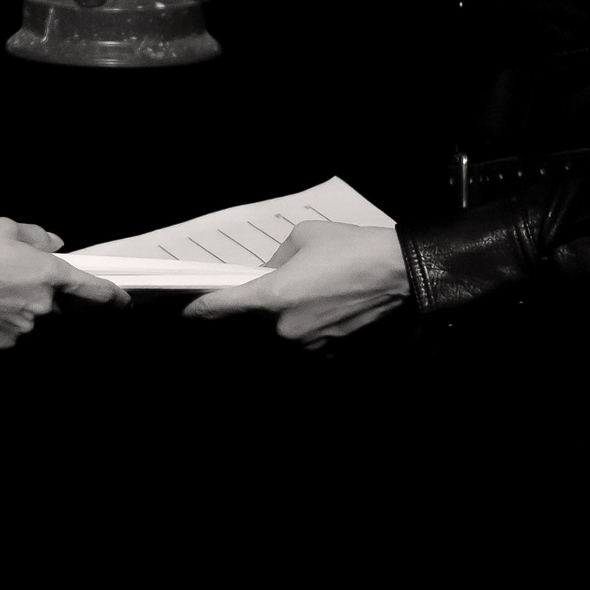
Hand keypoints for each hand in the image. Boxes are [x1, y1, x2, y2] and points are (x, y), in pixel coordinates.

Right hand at [0, 216, 129, 349]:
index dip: (112, 294)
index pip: (93, 288)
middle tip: (18, 277)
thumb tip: (53, 243)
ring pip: (33, 315)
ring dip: (22, 305)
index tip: (123, 300)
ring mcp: (26, 325)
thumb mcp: (8, 229)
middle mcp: (43, 303)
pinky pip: (13, 329)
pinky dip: (5, 319)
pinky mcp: (6, 339)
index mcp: (50, 273)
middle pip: (54, 301)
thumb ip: (37, 237)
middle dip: (42, 291)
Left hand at [180, 221, 408, 346]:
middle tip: (279, 284)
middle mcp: (286, 328)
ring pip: (281, 331)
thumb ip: (274, 260)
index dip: (201, 310)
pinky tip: (325, 303)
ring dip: (285, 316)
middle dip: (258, 304)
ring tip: (312, 289)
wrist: (400, 272)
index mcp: (273, 297)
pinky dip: (307, 325)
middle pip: (254, 322)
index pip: (221, 308)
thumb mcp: (303, 237)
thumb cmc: (352, 248)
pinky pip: (306, 340)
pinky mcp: (331, 351)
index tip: (188, 311)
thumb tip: (266, 275)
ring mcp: (309, 344)